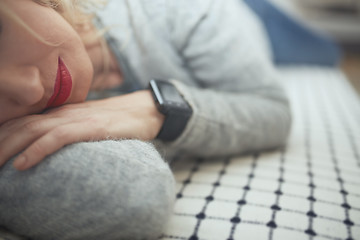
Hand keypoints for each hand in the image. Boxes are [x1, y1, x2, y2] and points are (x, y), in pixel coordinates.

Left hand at [0, 90, 163, 170]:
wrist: (144, 111)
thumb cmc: (116, 121)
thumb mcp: (86, 124)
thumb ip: (66, 131)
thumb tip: (48, 147)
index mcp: (60, 112)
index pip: (21, 121)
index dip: (1, 135)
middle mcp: (62, 112)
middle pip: (19, 125)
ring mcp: (75, 118)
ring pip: (31, 130)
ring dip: (7, 148)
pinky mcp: (90, 127)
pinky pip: (56, 138)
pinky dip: (36, 150)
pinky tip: (22, 164)